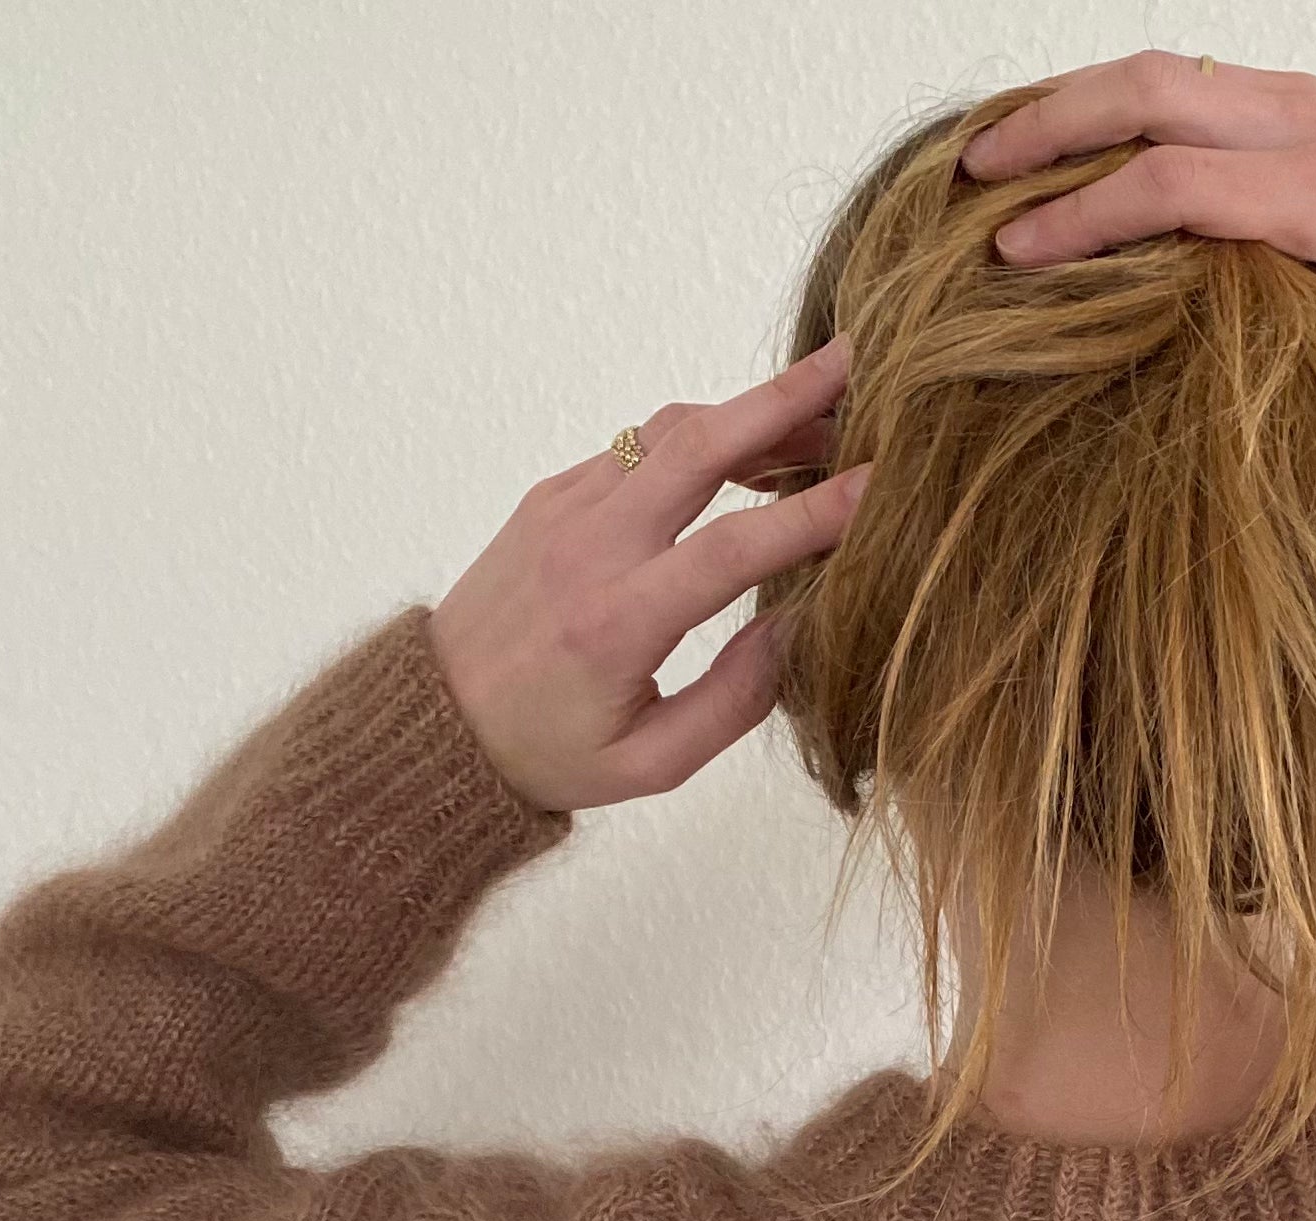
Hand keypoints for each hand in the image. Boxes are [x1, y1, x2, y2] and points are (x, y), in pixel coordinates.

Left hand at [428, 335, 869, 813]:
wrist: (436, 720)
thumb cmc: (549, 754)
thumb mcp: (650, 763)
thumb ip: (734, 701)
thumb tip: (799, 624)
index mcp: (616, 623)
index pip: (732, 547)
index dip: (812, 512)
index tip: (879, 483)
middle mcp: (588, 549)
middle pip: (700, 446)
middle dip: (783, 400)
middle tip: (856, 362)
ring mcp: (565, 508)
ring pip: (669, 432)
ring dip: (749, 411)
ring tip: (822, 413)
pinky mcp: (553, 494)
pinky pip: (638, 446)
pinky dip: (703, 435)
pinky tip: (750, 449)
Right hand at [958, 53, 1315, 382]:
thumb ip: (1293, 369)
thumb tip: (1184, 405)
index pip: (1174, 183)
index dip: (1083, 218)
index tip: (1013, 256)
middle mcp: (1310, 126)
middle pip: (1154, 93)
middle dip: (1052, 130)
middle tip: (972, 179)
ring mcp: (1300, 99)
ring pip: (1162, 71)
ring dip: (1069, 102)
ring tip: (991, 149)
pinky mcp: (1292, 99)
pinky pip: (1185, 82)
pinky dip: (1111, 102)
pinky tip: (1058, 140)